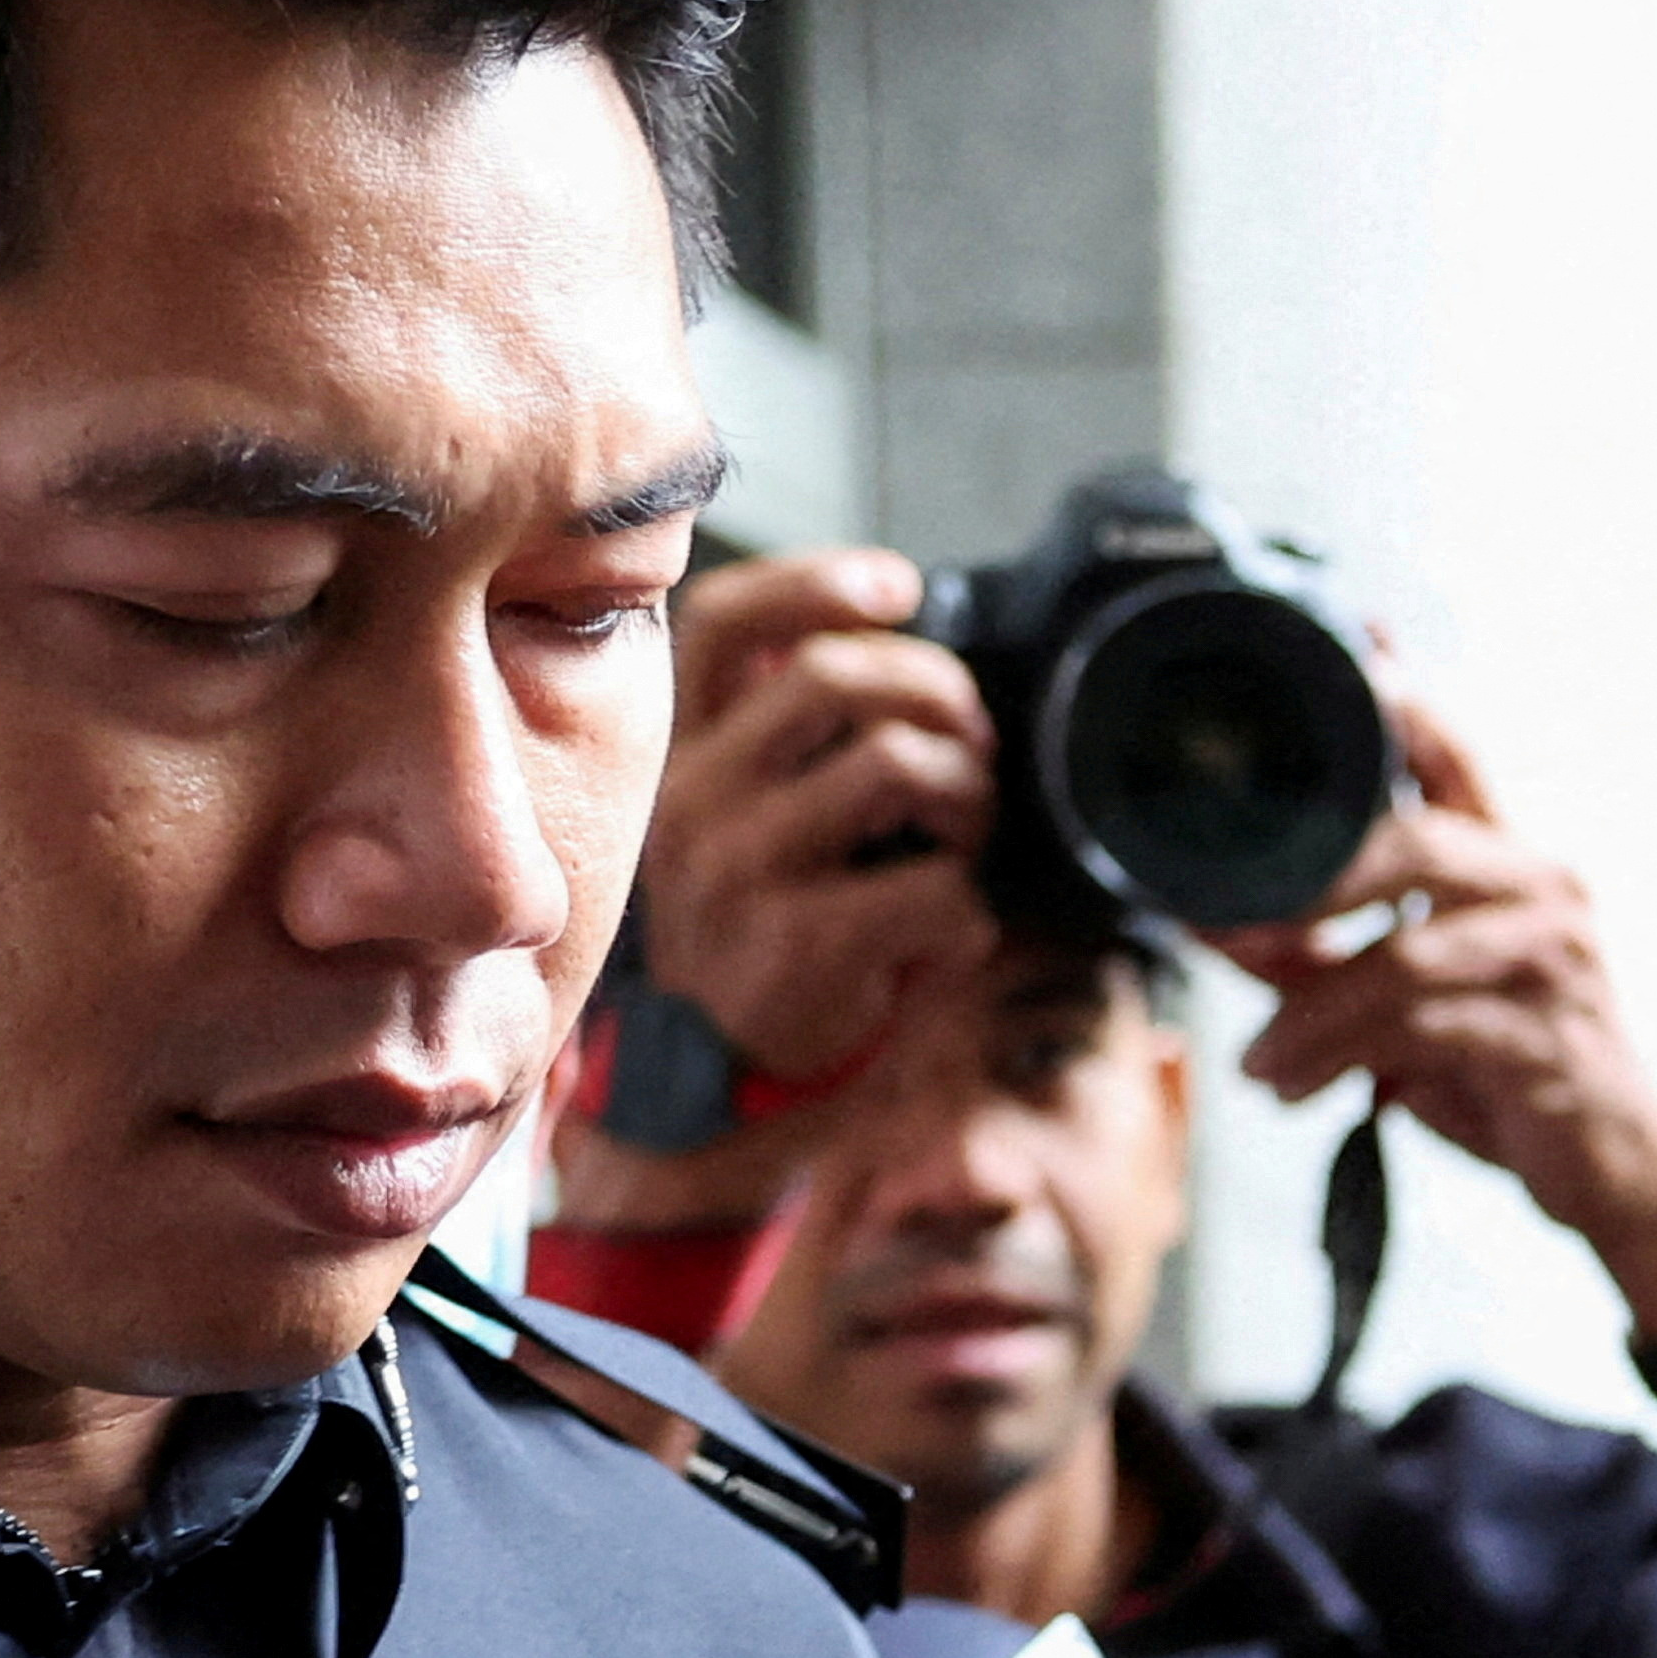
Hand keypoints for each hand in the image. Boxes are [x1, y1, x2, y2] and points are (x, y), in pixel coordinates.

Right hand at [641, 547, 999, 1087]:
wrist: (707, 1076)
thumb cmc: (753, 935)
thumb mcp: (737, 823)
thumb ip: (780, 742)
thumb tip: (891, 654)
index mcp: (680, 755)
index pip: (725, 623)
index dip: (816, 581)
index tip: (900, 584)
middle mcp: (694, 798)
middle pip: (832, 678)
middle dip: (936, 689)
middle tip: (976, 739)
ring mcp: (741, 870)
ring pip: (896, 766)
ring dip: (969, 792)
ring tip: (969, 833)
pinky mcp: (801, 943)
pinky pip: (936, 888)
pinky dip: (973, 909)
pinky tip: (953, 932)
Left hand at [1206, 706, 1656, 1340]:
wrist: (1619, 1172)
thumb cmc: (1511, 1075)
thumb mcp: (1403, 1004)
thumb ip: (1316, 953)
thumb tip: (1201, 915)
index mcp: (1513, 862)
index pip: (1456, 755)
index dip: (1402, 700)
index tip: (1350, 645)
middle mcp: (1543, 890)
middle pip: (1414, 842)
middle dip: (1307, 881)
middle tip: (1223, 925)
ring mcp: (1553, 960)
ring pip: (1404, 957)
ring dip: (1307, 1012)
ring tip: (1256, 1061)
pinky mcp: (1546, 1036)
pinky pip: (1420, 1033)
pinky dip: (1337, 1059)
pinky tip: (1292, 1086)